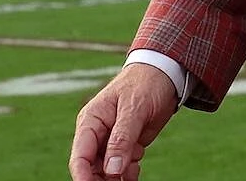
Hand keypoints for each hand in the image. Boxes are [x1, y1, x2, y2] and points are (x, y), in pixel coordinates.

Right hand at [70, 63, 179, 179]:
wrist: (165, 74)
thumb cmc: (145, 84)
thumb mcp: (134, 108)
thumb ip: (122, 139)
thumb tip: (111, 170)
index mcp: (91, 121)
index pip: (80, 156)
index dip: (83, 177)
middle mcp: (97, 134)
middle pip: (92, 168)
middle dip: (102, 180)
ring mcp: (112, 141)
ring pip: (107, 171)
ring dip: (117, 178)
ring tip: (131, 172)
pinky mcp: (127, 146)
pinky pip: (123, 168)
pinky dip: (129, 174)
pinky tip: (135, 171)